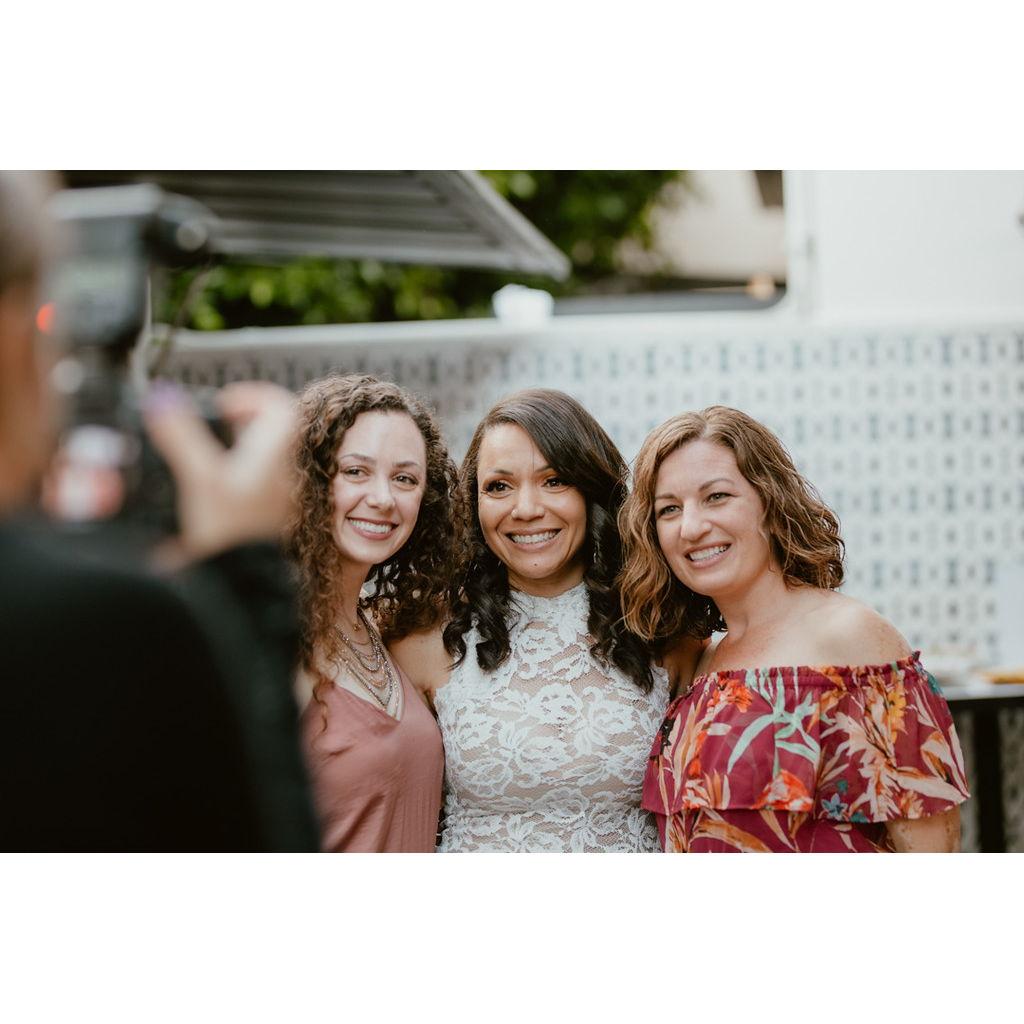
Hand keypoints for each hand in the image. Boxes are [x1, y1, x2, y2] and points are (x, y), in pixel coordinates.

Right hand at [143, 380, 298, 559]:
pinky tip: (221, 490)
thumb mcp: (199, 477)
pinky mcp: (278, 514)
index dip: (249, 397)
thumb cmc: (230, 531)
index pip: (276, 404)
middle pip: (276, 429)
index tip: (223, 404)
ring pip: (272, 456)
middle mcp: (291, 467)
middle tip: (218, 426)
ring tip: (216, 456)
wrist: (246, 581)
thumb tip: (162, 399)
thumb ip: (180, 435)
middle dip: (246, 422)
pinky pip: (268, 482)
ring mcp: (288, 492)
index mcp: (281, 447)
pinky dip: (247, 476)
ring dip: (245, 449)